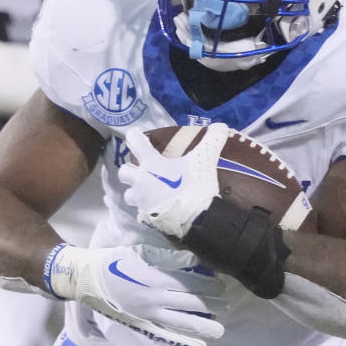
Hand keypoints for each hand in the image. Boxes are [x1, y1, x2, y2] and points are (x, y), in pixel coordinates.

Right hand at [45, 242, 224, 345]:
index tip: (222, 286)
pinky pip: (165, 336)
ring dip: (202, 325)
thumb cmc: (114, 261)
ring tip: (219, 330)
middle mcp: (154, 298)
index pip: (190, 282)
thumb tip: (193, 259)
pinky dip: (183, 342)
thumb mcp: (141, 252)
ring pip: (181, 322)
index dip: (208, 285)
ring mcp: (148, 314)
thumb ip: (167, 257)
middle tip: (227, 305)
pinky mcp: (142, 324)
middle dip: (211, 305)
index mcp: (155, 277)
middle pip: (190, 303)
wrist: (87, 278)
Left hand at [117, 123, 229, 238]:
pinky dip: (148, 209)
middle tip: (145, 171)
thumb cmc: (196, 186)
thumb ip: (212, 140)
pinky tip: (159, 207)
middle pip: (124, 171)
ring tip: (150, 191)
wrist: (197, 219)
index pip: (133, 141)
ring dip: (136, 192)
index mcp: (151, 163)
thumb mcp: (206, 160)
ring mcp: (142, 201)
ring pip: (129, 194)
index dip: (135, 137)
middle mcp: (141, 181)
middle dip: (131, 170)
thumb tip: (222, 126)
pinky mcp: (147, 218)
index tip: (139, 138)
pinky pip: (141, 211)